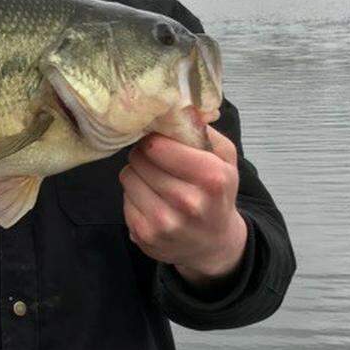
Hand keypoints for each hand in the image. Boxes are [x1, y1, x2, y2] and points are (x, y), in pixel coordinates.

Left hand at [120, 126, 247, 288]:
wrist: (214, 243)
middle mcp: (188, 203)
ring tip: (155, 181)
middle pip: (139, 159)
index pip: (157, 145)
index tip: (160, 142)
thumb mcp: (225, 158)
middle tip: (157, 161)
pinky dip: (134, 196)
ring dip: (137, 174)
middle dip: (145, 155)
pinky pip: (124, 199)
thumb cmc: (217, 193)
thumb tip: (178, 106)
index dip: (154, 139)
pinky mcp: (144, 236)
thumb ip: (204, 129)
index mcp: (211, 178)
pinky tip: (152, 201)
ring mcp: (164, 223)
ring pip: (127, 176)